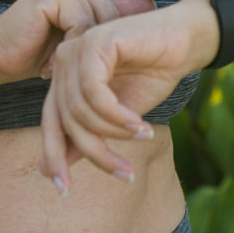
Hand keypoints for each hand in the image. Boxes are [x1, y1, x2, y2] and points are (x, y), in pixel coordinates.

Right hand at [0, 0, 189, 82]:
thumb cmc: (37, 50)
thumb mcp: (81, 39)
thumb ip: (109, 24)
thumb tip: (150, 14)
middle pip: (115, 8)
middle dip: (114, 38)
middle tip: (104, 62)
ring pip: (100, 18)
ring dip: (90, 46)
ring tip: (69, 65)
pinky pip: (82, 24)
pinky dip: (76, 45)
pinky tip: (57, 61)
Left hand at [38, 0, 216, 193]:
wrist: (185, 41)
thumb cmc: (153, 74)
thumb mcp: (117, 116)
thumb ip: (85, 135)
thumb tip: (47, 171)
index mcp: (65, 77)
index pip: (50, 122)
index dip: (54, 156)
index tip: (64, 191)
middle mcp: (64, 61)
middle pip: (66, 120)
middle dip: (95, 152)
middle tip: (125, 173)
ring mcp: (77, 49)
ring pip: (80, 110)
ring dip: (114, 133)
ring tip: (142, 136)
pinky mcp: (95, 42)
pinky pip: (95, 93)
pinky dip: (118, 115)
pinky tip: (140, 124)